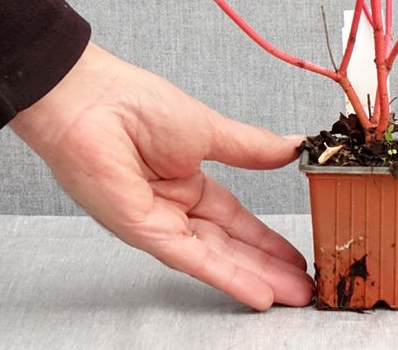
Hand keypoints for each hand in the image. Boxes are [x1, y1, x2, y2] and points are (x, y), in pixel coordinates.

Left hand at [9, 41, 312, 310]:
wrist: (93, 102)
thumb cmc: (138, 105)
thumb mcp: (211, 129)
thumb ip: (252, 148)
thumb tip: (292, 147)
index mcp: (188, 178)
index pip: (235, 217)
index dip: (266, 237)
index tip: (295, 253)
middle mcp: (174, 206)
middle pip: (230, 244)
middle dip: (268, 266)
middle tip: (305, 286)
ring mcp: (159, 222)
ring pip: (216, 257)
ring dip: (255, 278)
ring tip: (293, 296)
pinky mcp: (145, 232)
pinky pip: (192, 258)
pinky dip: (225, 276)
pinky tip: (256, 292)